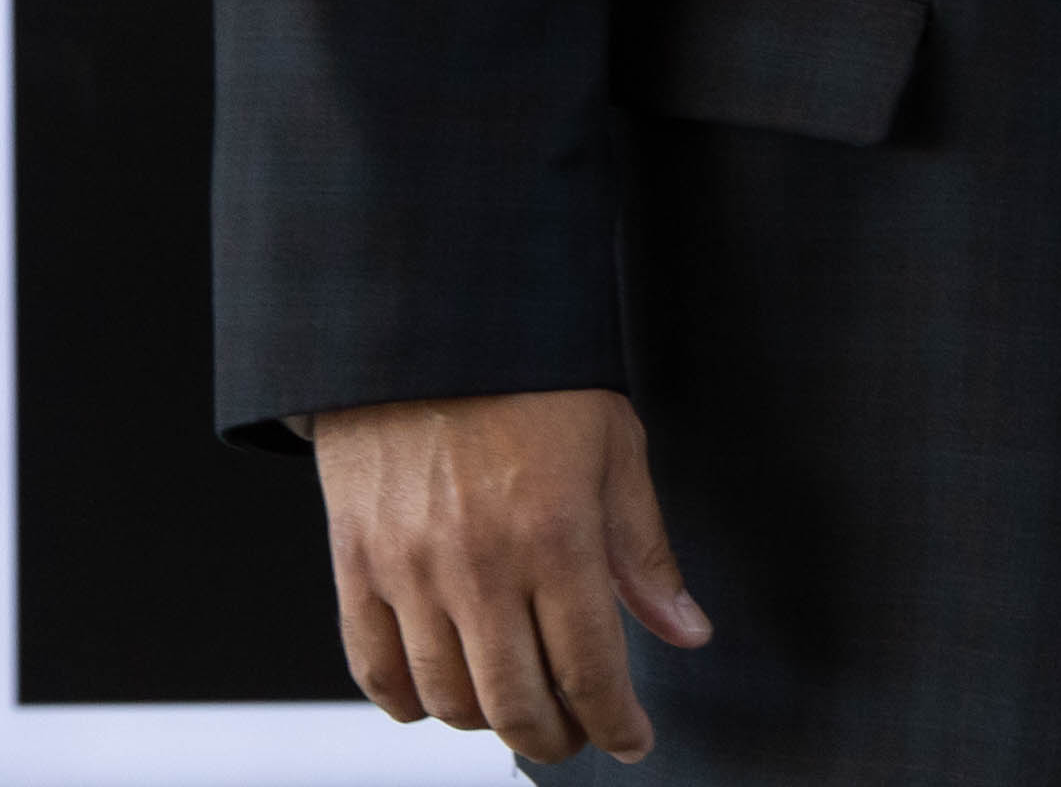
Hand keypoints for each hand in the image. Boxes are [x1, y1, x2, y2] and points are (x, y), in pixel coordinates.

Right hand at [308, 388, 708, 762]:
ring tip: (522, 712)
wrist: (428, 332)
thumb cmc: (537, 384)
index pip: (591, 667)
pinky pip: (376, 670)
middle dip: (557, 738)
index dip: (616, 722)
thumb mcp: (616, 450)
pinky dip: (412, 702)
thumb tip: (689, 634)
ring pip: (446, 698)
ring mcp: (408, 572)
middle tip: (580, 738)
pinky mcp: (355, 567)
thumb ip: (646, 553)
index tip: (634, 744)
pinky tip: (445, 696)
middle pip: (515, 701)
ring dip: (489, 723)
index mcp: (556, 535)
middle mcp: (479, 566)